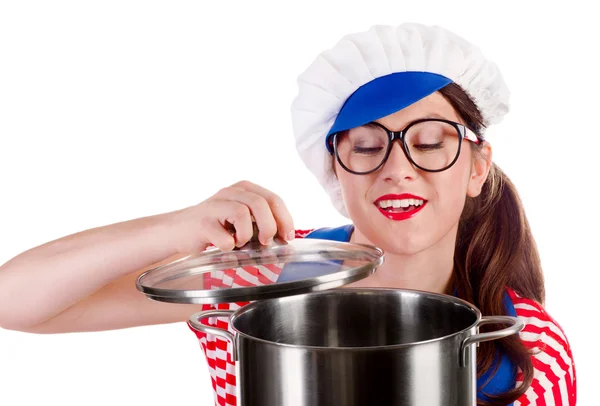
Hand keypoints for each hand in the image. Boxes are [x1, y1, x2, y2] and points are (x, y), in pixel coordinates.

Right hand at [167, 180, 294, 252]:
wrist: (180, 231)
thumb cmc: (215, 226)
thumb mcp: (241, 217)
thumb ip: (260, 220)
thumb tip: (285, 236)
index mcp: (243, 189)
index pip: (273, 199)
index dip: (285, 218)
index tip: (287, 236)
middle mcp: (230, 192)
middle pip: (261, 204)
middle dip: (270, 226)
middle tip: (266, 242)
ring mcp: (214, 205)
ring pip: (243, 214)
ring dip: (247, 235)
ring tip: (240, 242)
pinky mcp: (202, 222)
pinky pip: (224, 237)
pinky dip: (228, 246)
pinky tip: (224, 246)